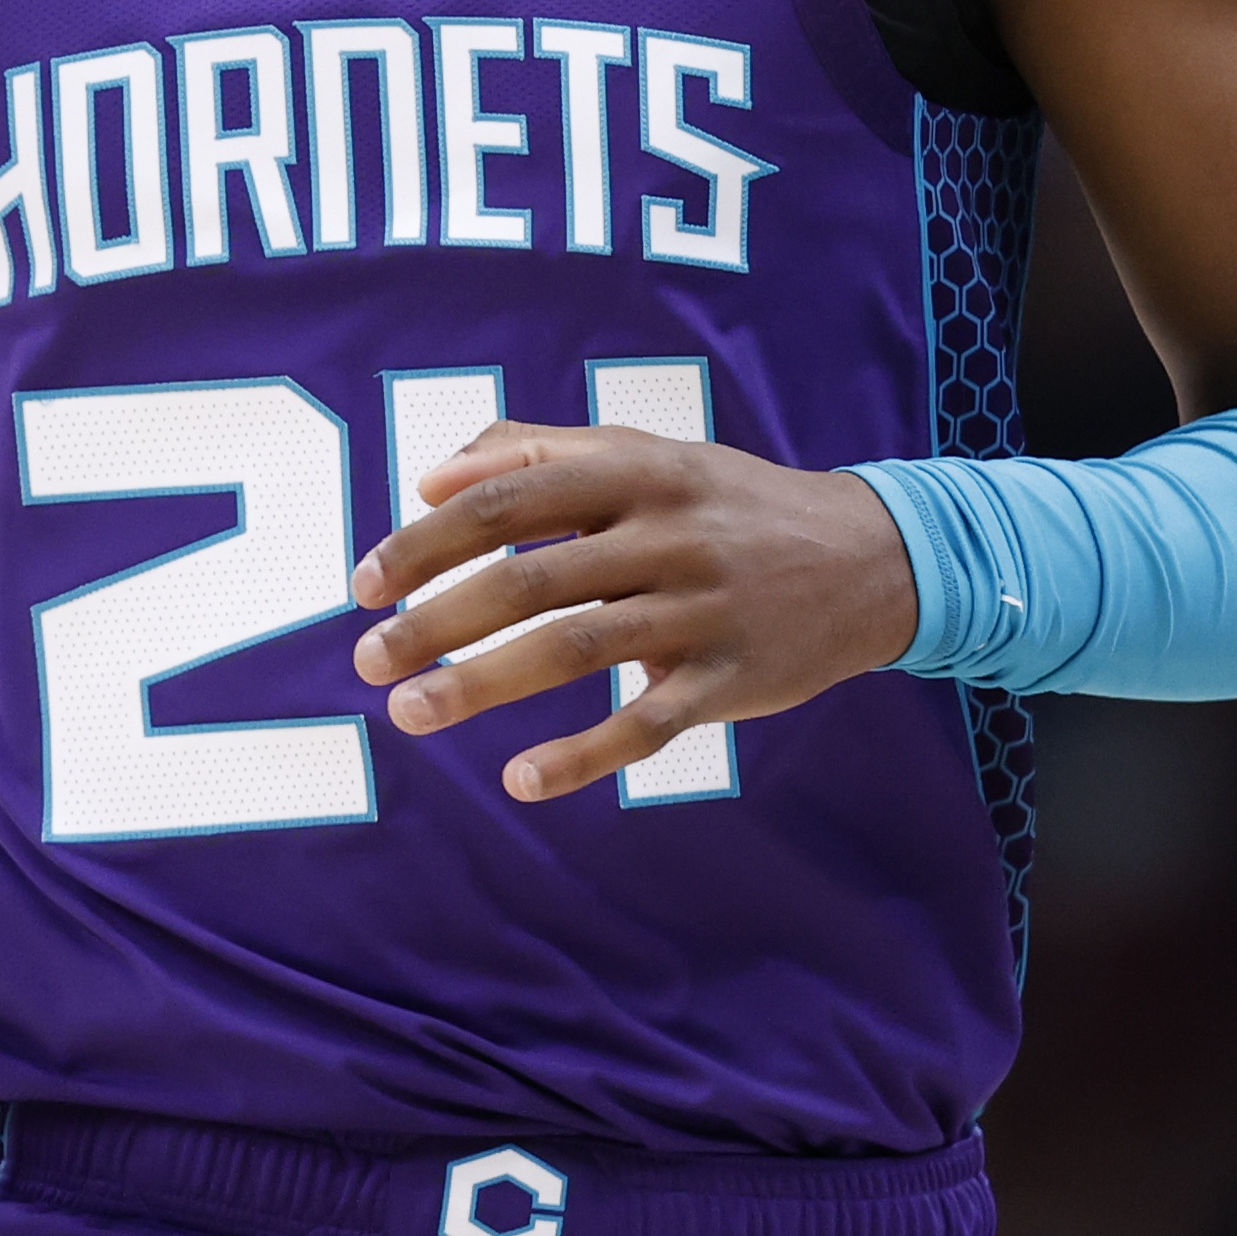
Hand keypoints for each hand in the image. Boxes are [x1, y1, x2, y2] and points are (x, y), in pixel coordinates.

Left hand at [345, 423, 918, 802]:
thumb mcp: (647, 454)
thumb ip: (542, 455)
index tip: (363, 583)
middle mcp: (666, 534)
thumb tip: (431, 478)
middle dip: (433, 620)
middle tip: (366, 660)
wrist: (872, 557)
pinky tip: (522, 781)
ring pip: (575, 649)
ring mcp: (701, 608)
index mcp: (635, 470)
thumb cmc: (727, 504)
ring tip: (411, 714)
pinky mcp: (732, 678)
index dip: (425, 540)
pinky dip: (583, 753)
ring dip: (481, 683)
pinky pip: (648, 723)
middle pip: (529, 579)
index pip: (507, 499)